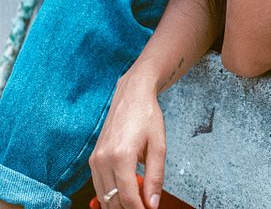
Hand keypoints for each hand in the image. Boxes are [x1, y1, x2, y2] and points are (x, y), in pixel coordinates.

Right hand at [89, 69, 165, 208]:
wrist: (132, 93)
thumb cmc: (147, 115)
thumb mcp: (158, 146)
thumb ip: (155, 177)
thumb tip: (152, 204)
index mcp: (121, 156)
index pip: (128, 198)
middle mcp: (103, 159)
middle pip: (113, 201)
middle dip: (130, 208)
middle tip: (146, 204)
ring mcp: (95, 159)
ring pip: (104, 197)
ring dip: (120, 203)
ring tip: (139, 197)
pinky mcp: (93, 158)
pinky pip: (99, 185)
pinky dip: (112, 193)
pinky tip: (127, 188)